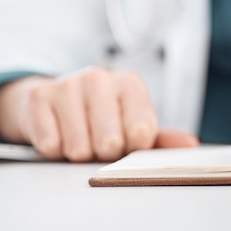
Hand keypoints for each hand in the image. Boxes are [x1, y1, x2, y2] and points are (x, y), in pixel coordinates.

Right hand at [0, 67, 198, 161]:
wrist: (53, 104)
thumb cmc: (102, 119)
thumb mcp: (133, 126)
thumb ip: (162, 139)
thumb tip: (191, 145)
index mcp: (130, 84)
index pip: (142, 130)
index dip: (133, 146)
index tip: (128, 142)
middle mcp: (100, 78)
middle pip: (110, 142)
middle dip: (104, 153)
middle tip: (100, 144)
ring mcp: (68, 84)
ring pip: (79, 146)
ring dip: (78, 153)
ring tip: (80, 140)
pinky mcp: (39, 96)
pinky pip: (50, 143)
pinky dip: (54, 149)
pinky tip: (58, 136)